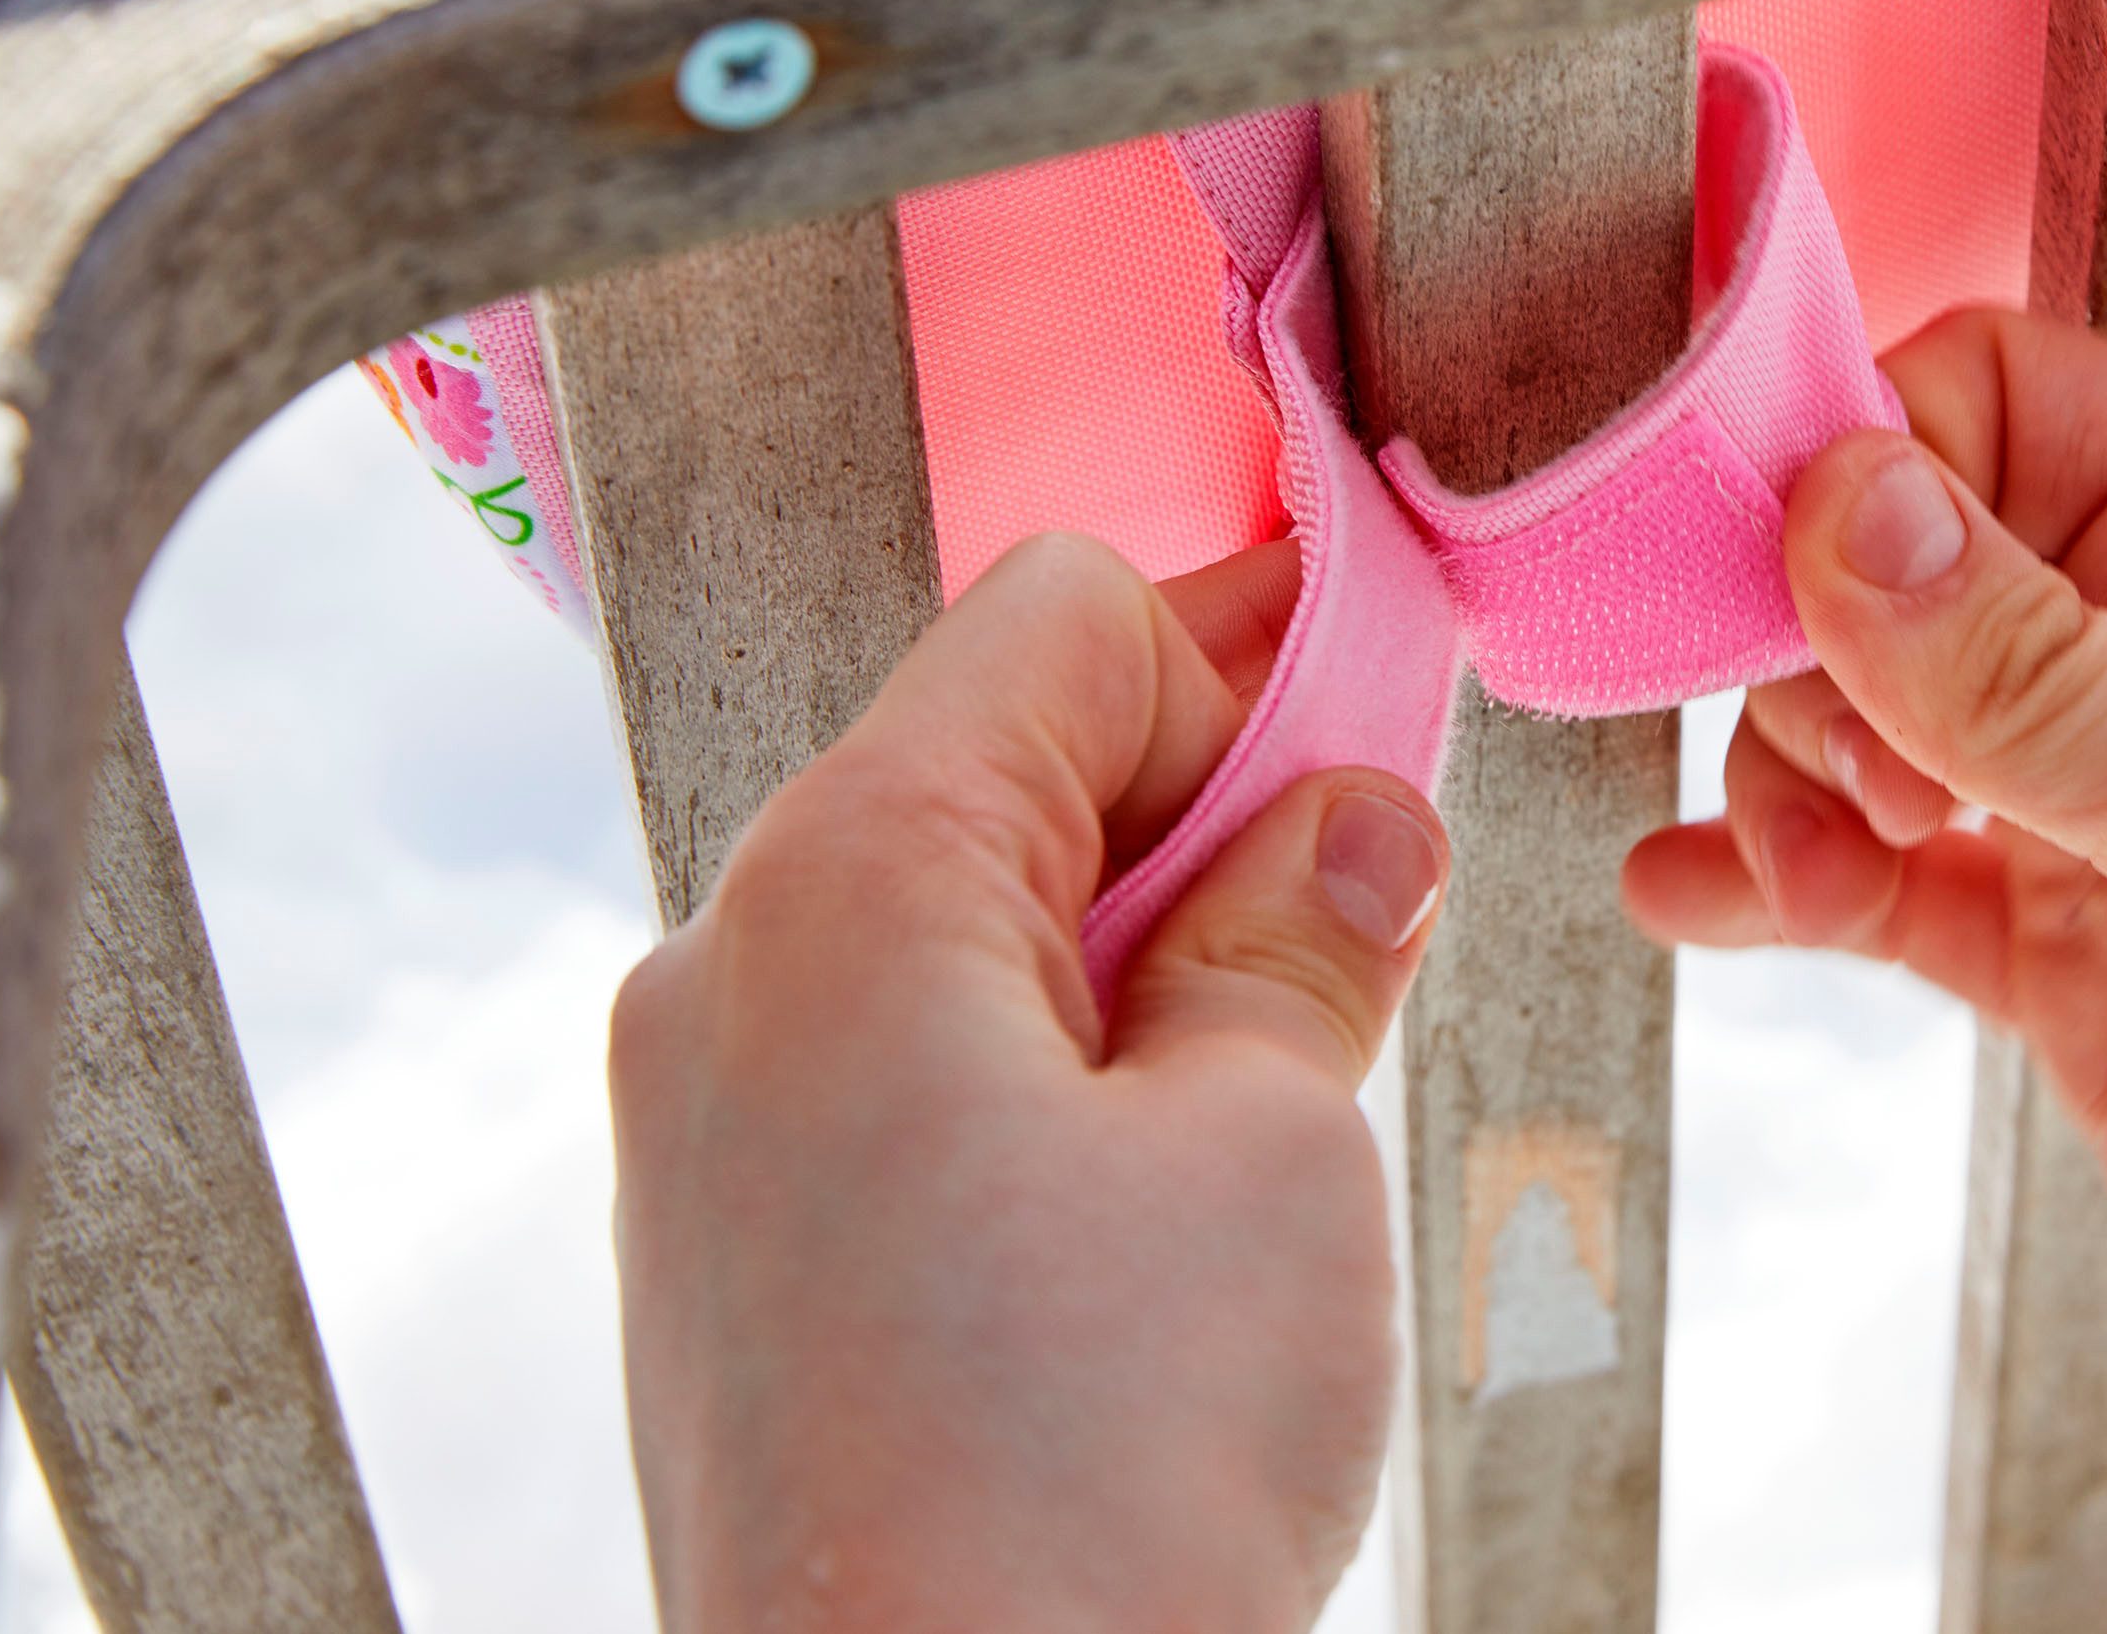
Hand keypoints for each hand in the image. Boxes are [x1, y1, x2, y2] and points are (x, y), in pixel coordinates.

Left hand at [610, 532, 1446, 1633]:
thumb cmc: (1093, 1482)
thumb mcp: (1274, 1145)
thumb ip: (1307, 933)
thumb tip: (1352, 825)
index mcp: (846, 886)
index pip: (1066, 624)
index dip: (1253, 654)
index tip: (1391, 715)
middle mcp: (732, 975)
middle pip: (1006, 767)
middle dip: (1210, 812)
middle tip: (1372, 916)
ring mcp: (714, 1126)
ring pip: (969, 927)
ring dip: (1148, 955)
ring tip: (1284, 1089)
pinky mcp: (738, 1256)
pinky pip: (913, 1069)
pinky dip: (1061, 1070)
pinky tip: (1173, 1194)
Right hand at [1629, 309, 2106, 1631]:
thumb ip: (2032, 667)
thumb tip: (1836, 494)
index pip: (2003, 398)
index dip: (1869, 457)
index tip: (1785, 583)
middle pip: (1909, 559)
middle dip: (1811, 640)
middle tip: (1837, 778)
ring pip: (1876, 722)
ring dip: (1788, 774)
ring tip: (1800, 878)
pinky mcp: (2075, 972)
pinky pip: (1886, 887)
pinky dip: (1783, 885)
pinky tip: (1685, 901)